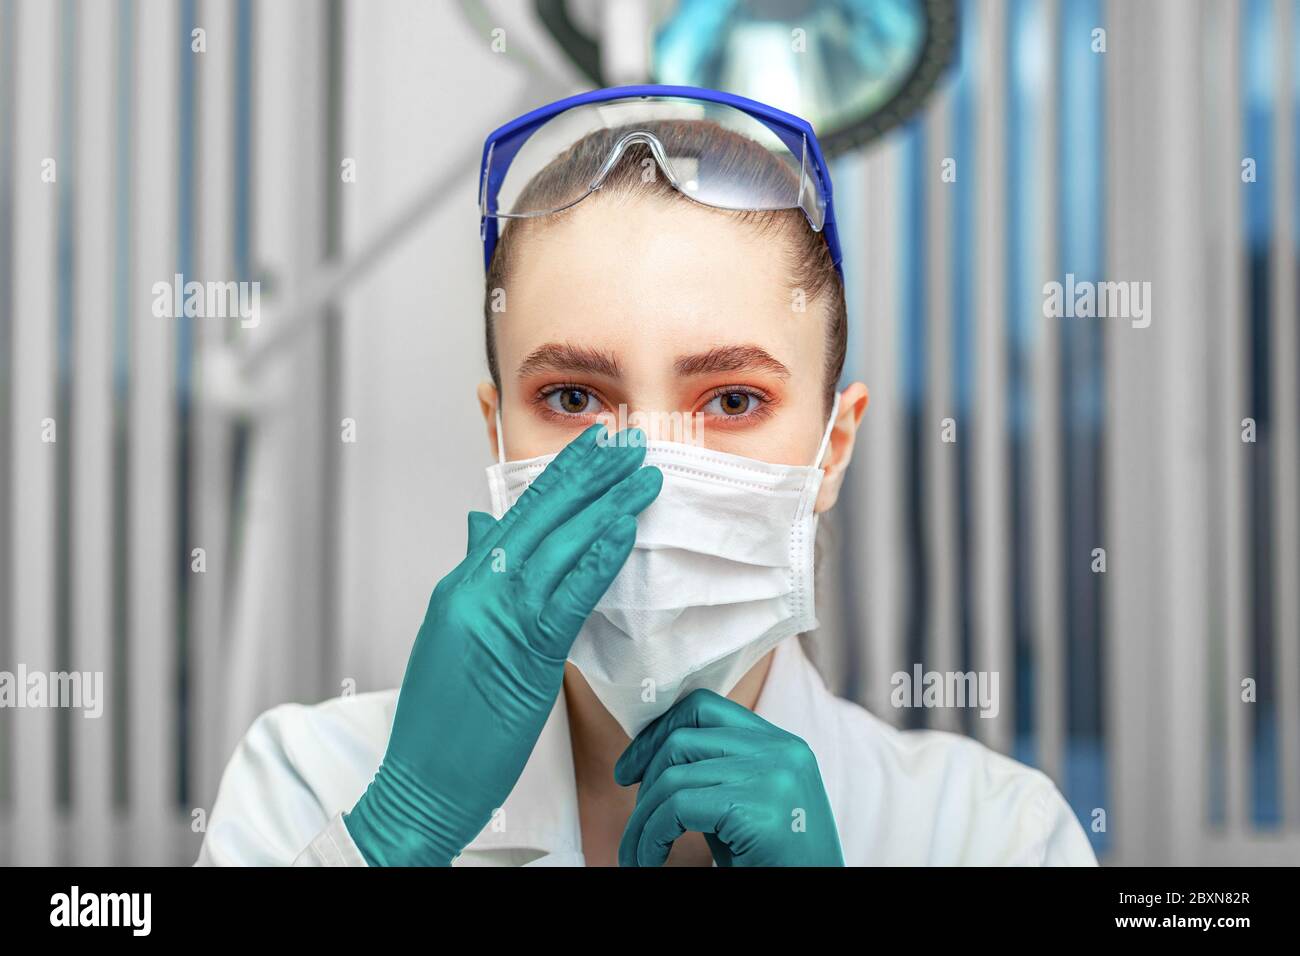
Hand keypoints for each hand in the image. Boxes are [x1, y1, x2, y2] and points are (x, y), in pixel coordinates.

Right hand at [345, 424, 661, 865]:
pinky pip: (566, 596)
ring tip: (642, 476)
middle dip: (588, 475)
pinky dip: (596, 560)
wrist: (422, 780)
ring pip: (557, 546)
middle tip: (630, 442)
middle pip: (539, 517)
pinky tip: (624, 532)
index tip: (596, 448)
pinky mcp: (519, 653)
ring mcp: (494, 617)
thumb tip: (483, 527)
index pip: (518, 514)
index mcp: (462, 583)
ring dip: (605, 507)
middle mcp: (475, 589)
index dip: (560, 477)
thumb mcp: (451, 634)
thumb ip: (473, 575)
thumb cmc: (444, 720)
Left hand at [615, 689, 843, 866]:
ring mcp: (772, 775)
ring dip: (642, 822)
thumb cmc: (772, 863)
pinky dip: (651, 837)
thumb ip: (711, 774)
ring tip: (636, 855)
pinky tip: (651, 860)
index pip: (704, 707)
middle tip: (632, 825)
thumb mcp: (743, 806)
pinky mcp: (758, 808)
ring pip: (672, 778)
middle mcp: (781, 750)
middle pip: (682, 738)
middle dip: (643, 780)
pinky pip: (677, 809)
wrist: (813, 897)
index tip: (629, 771)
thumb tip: (646, 758)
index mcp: (781, 743)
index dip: (657, 733)